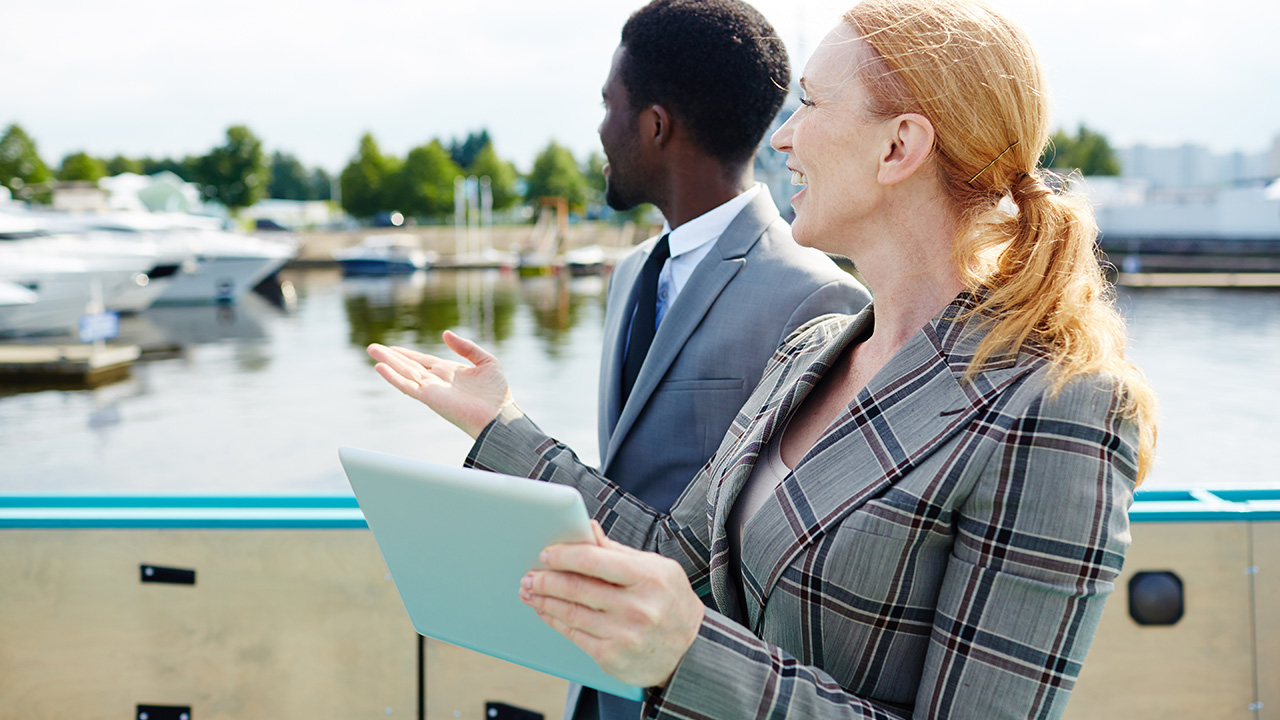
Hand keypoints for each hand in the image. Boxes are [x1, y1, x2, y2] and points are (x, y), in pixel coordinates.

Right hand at [367, 331, 515, 438]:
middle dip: (391, 356)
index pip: (423, 360)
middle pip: (409, 365)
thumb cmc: (497, 393)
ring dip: (387, 362)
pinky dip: (393, 377)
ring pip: (404, 373)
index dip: (407, 353)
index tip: (392, 348)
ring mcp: (432, 389)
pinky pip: (407, 386)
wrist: (499, 415)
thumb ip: (466, 347)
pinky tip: (380, 367)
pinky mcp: (429, 398)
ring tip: (371, 351)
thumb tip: (445, 334)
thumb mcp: (486, 361)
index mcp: (449, 372)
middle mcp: (437, 381)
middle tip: (372, 347)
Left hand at [520, 521, 704, 688]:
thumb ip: (619, 551)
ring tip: (530, 590)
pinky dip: (555, 621)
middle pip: (577, 588)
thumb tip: (588, 529)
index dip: (565, 555)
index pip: (595, 560)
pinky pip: (574, 636)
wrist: (692, 652)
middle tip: (529, 574)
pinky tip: (545, 611)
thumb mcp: (658, 568)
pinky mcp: (612, 658)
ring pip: (571, 613)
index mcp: (648, 577)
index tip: (546, 553)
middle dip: (546, 579)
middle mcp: (637, 607)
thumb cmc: (671, 602)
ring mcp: (624, 635)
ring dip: (544, 600)